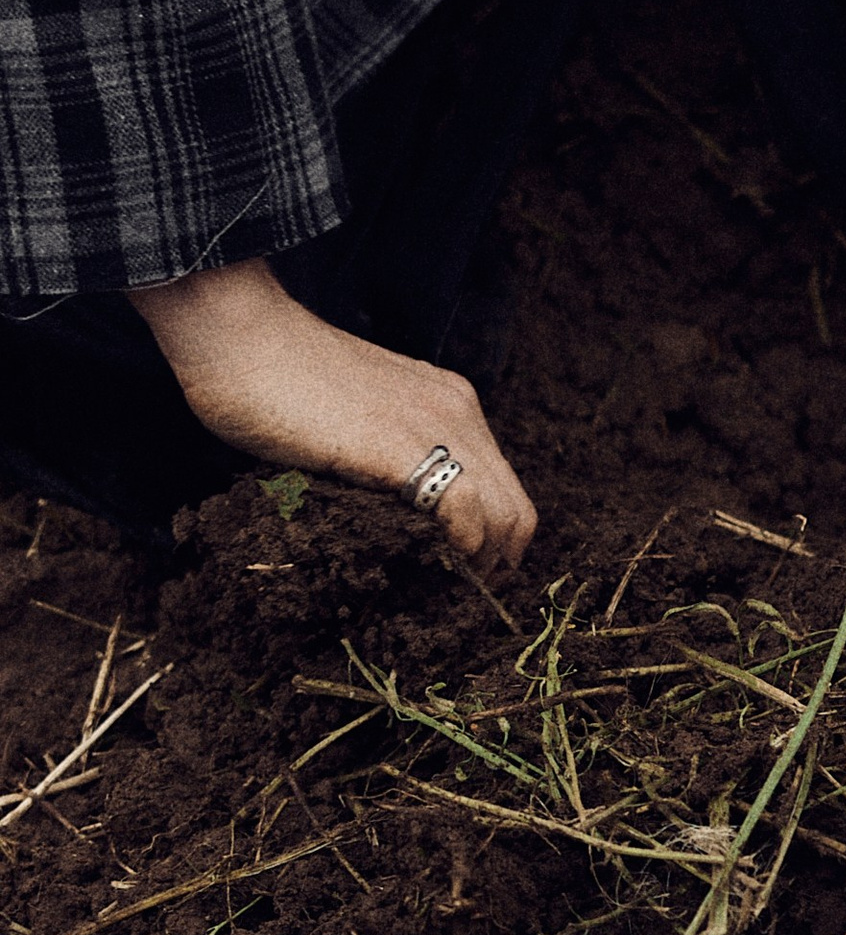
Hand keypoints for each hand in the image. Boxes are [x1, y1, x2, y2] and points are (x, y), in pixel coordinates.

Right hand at [127, 262, 537, 564]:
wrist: (240, 335)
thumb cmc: (275, 378)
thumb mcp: (354, 420)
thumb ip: (383, 459)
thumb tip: (388, 518)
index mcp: (449, 405)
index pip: (504, 490)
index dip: (491, 543)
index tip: (461, 577)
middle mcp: (458, 413)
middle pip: (516, 512)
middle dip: (495, 567)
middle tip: (458, 600)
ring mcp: (437, 427)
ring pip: (503, 517)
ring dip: (480, 567)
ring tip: (443, 593)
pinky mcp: (404, 447)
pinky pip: (466, 509)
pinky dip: (459, 549)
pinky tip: (429, 564)